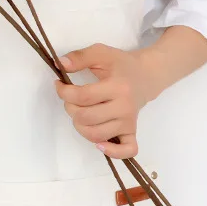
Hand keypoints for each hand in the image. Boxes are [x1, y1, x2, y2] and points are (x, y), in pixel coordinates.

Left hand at [54, 43, 156, 159]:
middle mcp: (124, 107)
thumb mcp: (101, 53)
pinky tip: (99, 144)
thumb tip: (61, 64)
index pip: (82, 96)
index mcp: (117, 87)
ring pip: (96, 135)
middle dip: (70, 108)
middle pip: (86, 117)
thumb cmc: (121, 65)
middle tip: (70, 100)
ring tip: (80, 113)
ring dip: (80, 126)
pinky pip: (126, 150)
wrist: (147, 75)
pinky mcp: (132, 132)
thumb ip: (80, 56)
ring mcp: (129, 122)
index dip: (64, 92)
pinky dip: (111, 152)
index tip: (59, 85)